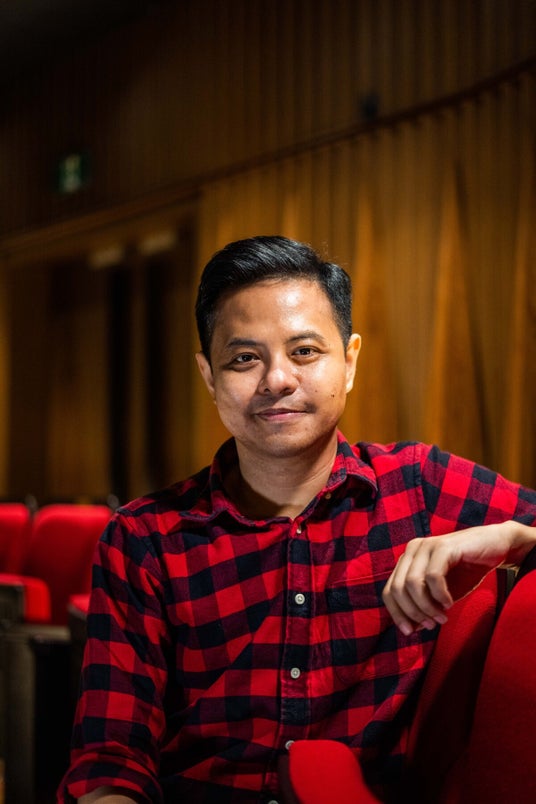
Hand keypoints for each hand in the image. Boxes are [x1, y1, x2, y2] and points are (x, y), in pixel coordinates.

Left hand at [382, 521, 535, 635]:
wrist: (496, 548)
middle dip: (412, 613)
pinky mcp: (443, 546)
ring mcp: (426, 546)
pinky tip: (449, 603)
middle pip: (397, 588)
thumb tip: (411, 628)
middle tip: (431, 625)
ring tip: (442, 618)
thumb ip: (425, 606)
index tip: (410, 633)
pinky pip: (433, 577)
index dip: (397, 614)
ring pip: (412, 583)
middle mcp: (412, 550)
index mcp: (408, 560)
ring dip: (427, 607)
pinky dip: (440, 595)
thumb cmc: (467, 571)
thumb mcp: (441, 594)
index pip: (389, 590)